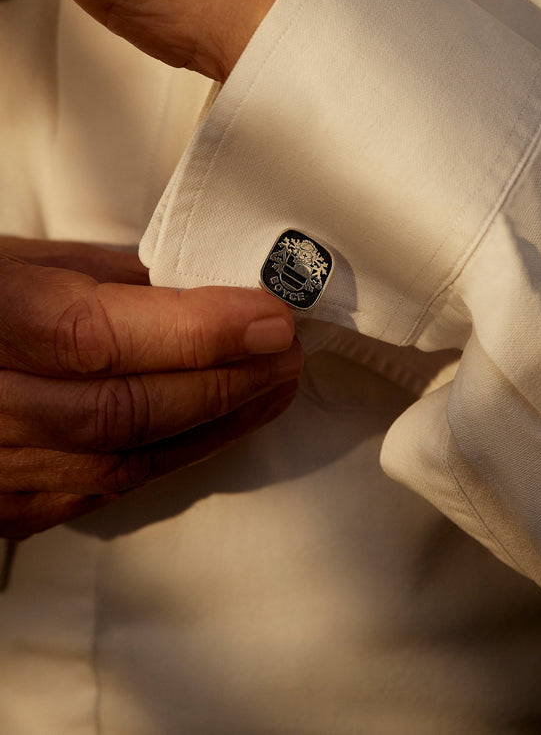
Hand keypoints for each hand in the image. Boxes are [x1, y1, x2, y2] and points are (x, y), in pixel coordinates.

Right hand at [0, 238, 301, 537]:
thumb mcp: (26, 261)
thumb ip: (116, 279)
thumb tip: (213, 289)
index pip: (97, 336)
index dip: (195, 332)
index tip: (270, 317)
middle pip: (120, 410)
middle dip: (222, 382)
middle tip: (286, 353)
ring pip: (119, 462)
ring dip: (213, 425)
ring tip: (272, 388)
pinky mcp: (4, 507)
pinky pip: (101, 492)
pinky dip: (170, 456)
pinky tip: (216, 425)